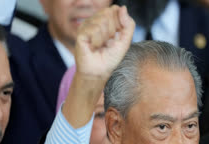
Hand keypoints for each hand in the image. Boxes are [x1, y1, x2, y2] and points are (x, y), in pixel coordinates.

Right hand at [62, 5, 134, 127]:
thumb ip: (128, 24)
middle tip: (107, 43)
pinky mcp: (80, 33)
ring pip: (102, 21)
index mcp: (105, 20)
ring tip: (100, 46)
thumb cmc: (110, 58)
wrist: (99, 72)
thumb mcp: (125, 41)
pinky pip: (95, 29)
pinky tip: (94, 47)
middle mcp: (94, 20)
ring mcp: (86, 25)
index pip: (115, 10)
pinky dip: (98, 41)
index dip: (119, 24)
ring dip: (105, 37)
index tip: (115, 37)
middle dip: (112, 31)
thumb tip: (122, 7)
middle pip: (109, 13)